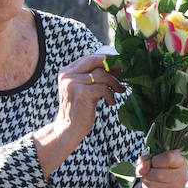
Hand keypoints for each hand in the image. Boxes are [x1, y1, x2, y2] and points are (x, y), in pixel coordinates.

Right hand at [33, 54, 123, 176]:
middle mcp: (67, 75)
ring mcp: (73, 83)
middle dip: (111, 65)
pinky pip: (103, 88)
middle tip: (121, 72)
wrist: (68, 129)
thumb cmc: (79, 109)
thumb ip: (94, 76)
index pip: (88, 58)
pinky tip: (111, 102)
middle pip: (94, 60)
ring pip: (101, 74)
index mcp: (66, 72)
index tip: (117, 66)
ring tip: (119, 90)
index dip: (105, 60)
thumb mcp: (83, 89)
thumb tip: (116, 65)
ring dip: (114, 82)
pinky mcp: (82, 93)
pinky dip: (111, 95)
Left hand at [131, 150, 187, 187]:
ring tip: (150, 182)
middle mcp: (182, 176)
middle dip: (148, 174)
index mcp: (180, 162)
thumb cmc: (155, 172)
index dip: (155, 160)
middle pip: (158, 174)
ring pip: (152, 186)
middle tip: (150, 174)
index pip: (168, 158)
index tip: (153, 162)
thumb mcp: (150, 162)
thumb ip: (145, 160)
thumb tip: (141, 170)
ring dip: (146, 184)